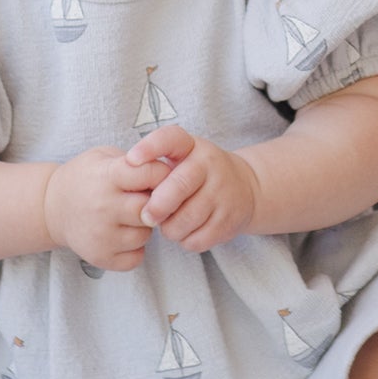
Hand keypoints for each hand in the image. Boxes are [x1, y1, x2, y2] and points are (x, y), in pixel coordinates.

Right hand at [42, 147, 155, 269]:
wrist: (51, 206)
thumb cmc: (87, 178)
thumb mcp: (105, 157)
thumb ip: (137, 160)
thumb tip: (172, 175)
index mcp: (107, 176)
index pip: (150, 174)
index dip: (161, 174)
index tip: (158, 177)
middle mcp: (103, 207)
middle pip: (152, 208)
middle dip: (155, 204)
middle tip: (146, 199)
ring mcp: (101, 235)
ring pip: (146, 234)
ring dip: (144, 227)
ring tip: (129, 217)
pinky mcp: (100, 257)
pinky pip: (137, 257)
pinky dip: (134, 249)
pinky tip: (122, 234)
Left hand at [125, 126, 259, 252]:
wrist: (245, 188)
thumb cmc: (197, 175)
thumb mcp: (182, 159)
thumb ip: (157, 169)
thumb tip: (132, 197)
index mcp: (192, 146)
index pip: (170, 138)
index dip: (150, 148)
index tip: (131, 160)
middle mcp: (210, 164)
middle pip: (179, 186)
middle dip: (157, 206)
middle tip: (146, 217)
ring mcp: (223, 192)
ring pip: (186, 219)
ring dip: (170, 228)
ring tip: (168, 224)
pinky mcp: (229, 219)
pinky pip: (198, 238)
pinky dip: (185, 240)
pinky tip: (186, 232)